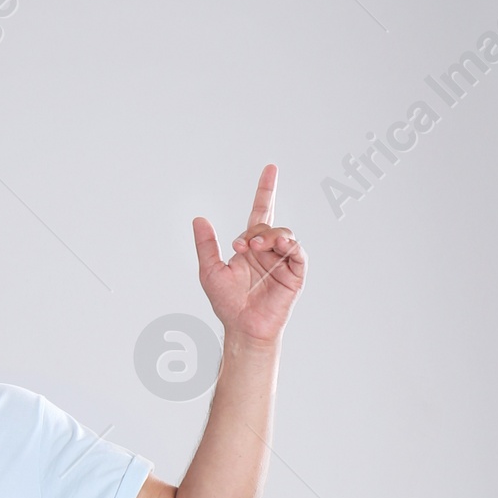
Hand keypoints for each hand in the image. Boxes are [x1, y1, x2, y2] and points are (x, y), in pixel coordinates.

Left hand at [194, 164, 304, 348]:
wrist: (242, 328)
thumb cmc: (228, 303)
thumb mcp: (210, 271)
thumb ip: (206, 245)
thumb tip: (199, 219)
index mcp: (251, 246)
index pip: (260, 212)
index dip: (265, 191)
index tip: (270, 168)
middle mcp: (269, 250)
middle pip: (269, 224)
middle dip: (256, 229)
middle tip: (243, 245)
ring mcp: (283, 261)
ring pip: (284, 234)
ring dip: (270, 236)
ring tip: (256, 247)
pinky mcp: (295, 274)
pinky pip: (298, 252)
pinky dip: (290, 245)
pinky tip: (280, 245)